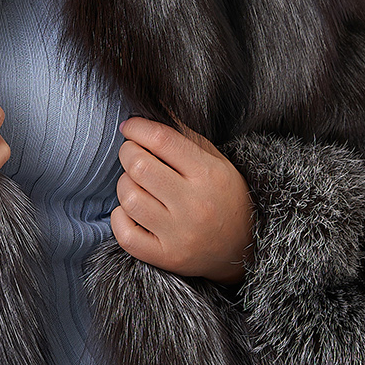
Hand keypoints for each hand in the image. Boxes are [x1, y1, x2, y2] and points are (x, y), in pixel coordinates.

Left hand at [111, 117, 253, 284]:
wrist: (244, 245)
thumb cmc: (224, 196)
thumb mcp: (215, 161)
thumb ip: (184, 136)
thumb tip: (153, 108)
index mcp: (208, 174)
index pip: (162, 139)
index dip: (138, 127)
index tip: (130, 126)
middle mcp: (194, 205)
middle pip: (139, 166)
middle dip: (127, 152)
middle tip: (132, 153)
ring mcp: (179, 234)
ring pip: (129, 198)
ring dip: (124, 184)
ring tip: (135, 183)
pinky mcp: (166, 257)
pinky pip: (125, 234)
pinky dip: (120, 217)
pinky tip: (130, 210)